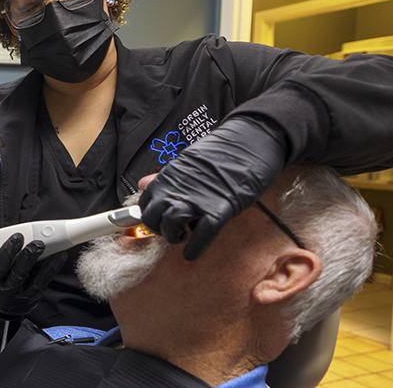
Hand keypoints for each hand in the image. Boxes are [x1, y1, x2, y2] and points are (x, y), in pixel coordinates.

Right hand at [0, 233, 66, 317]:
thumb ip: (5, 256)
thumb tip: (23, 234)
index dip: (8, 251)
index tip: (17, 237)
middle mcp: (6, 292)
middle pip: (19, 274)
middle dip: (29, 256)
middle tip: (37, 244)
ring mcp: (21, 297)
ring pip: (36, 280)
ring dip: (47, 263)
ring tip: (54, 249)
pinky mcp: (33, 298)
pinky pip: (45, 283)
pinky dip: (53, 268)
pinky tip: (60, 256)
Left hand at [139, 116, 287, 259]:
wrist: (250, 141)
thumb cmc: (221, 151)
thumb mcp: (187, 160)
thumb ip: (165, 177)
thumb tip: (142, 183)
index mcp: (169, 175)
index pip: (145, 202)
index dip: (150, 214)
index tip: (159, 218)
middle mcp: (178, 188)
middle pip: (152, 218)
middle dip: (159, 229)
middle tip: (173, 229)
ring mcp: (197, 199)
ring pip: (170, 227)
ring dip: (174, 237)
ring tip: (184, 236)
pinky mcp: (219, 210)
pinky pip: (200, 236)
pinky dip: (194, 249)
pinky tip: (193, 252)